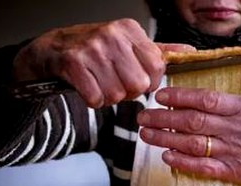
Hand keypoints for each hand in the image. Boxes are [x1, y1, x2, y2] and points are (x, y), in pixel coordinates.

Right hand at [13, 19, 193, 107]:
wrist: (51, 50)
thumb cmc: (93, 51)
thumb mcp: (128, 45)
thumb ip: (158, 52)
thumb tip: (190, 51)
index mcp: (129, 29)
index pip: (157, 67)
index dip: (147, 82)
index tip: (135, 78)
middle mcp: (112, 35)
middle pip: (137, 85)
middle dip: (126, 92)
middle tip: (113, 82)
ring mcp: (92, 48)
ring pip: (116, 95)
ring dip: (107, 97)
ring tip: (98, 82)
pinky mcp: (73, 63)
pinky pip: (96, 98)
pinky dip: (92, 100)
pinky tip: (86, 87)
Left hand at [137, 87, 240, 185]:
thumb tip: (223, 92)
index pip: (206, 100)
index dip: (180, 97)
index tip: (161, 95)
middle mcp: (236, 129)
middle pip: (192, 121)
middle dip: (163, 118)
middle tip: (143, 115)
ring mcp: (233, 152)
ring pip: (192, 143)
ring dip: (165, 139)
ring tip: (146, 134)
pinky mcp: (234, 171)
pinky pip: (203, 166)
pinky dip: (183, 162)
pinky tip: (167, 156)